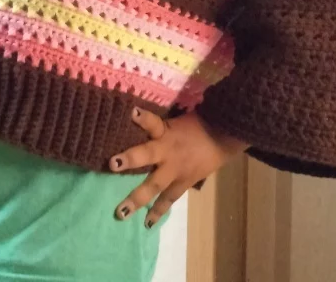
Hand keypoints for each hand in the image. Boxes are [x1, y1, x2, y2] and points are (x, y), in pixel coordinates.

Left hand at [110, 108, 246, 228]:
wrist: (222, 136)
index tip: (131, 112)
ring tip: (121, 213)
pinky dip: (158, 212)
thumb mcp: (174, 120)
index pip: (152, 121)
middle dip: (130, 159)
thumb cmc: (194, 125)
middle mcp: (168, 151)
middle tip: (112, 164)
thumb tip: (130, 121)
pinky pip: (169, 199)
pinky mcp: (184, 183)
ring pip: (155, 185)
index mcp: (166, 131)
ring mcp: (176, 170)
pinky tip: (147, 224)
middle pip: (147, 154)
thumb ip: (155, 126)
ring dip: (138, 199)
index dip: (142, 116)